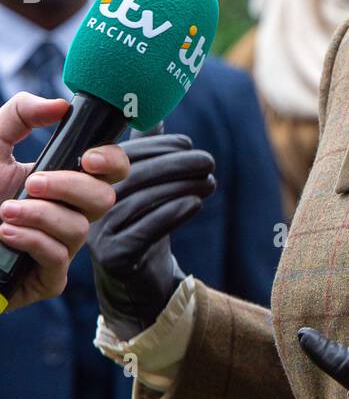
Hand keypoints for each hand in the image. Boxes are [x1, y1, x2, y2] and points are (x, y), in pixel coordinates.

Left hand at [0, 93, 129, 312]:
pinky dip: (32, 240)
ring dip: (41, 215)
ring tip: (5, 210)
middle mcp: (68, 213)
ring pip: (80, 229)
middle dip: (72, 187)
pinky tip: (5, 232)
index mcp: (64, 181)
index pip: (112, 170)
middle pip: (106, 199)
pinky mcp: (48, 277)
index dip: (112, 162)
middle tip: (33, 183)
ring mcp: (60, 247)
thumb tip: (61, 105)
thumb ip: (21, 114)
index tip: (89, 157)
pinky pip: (58, 258)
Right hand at [87, 129, 215, 338]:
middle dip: (176, 164)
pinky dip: (174, 213)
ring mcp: (99, 234)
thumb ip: (146, 155)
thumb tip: (157, 115)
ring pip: (143, 201)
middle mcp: (88, 207)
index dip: (156, 146)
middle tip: (209, 160)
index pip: (122, 156)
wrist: (137, 283)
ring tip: (210, 181)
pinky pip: (147, 230)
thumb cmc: (142, 227)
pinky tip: (196, 204)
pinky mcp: (116, 258)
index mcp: (91, 184)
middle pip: (134, 178)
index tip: (188, 142)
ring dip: (181, 187)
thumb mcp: (144, 190)